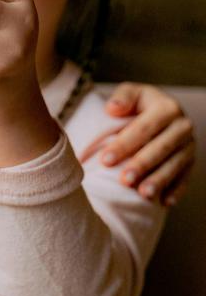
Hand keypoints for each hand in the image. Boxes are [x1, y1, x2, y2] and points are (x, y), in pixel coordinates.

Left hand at [101, 83, 194, 205]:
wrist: (159, 112)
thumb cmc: (137, 104)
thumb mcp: (130, 93)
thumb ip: (122, 98)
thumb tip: (112, 108)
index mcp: (167, 107)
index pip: (143, 128)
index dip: (124, 144)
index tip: (105, 160)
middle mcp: (182, 126)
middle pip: (161, 148)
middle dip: (142, 165)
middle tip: (124, 180)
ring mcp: (189, 146)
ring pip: (175, 165)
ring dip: (159, 180)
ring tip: (143, 194)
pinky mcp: (191, 162)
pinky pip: (185, 178)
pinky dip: (176, 191)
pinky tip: (164, 203)